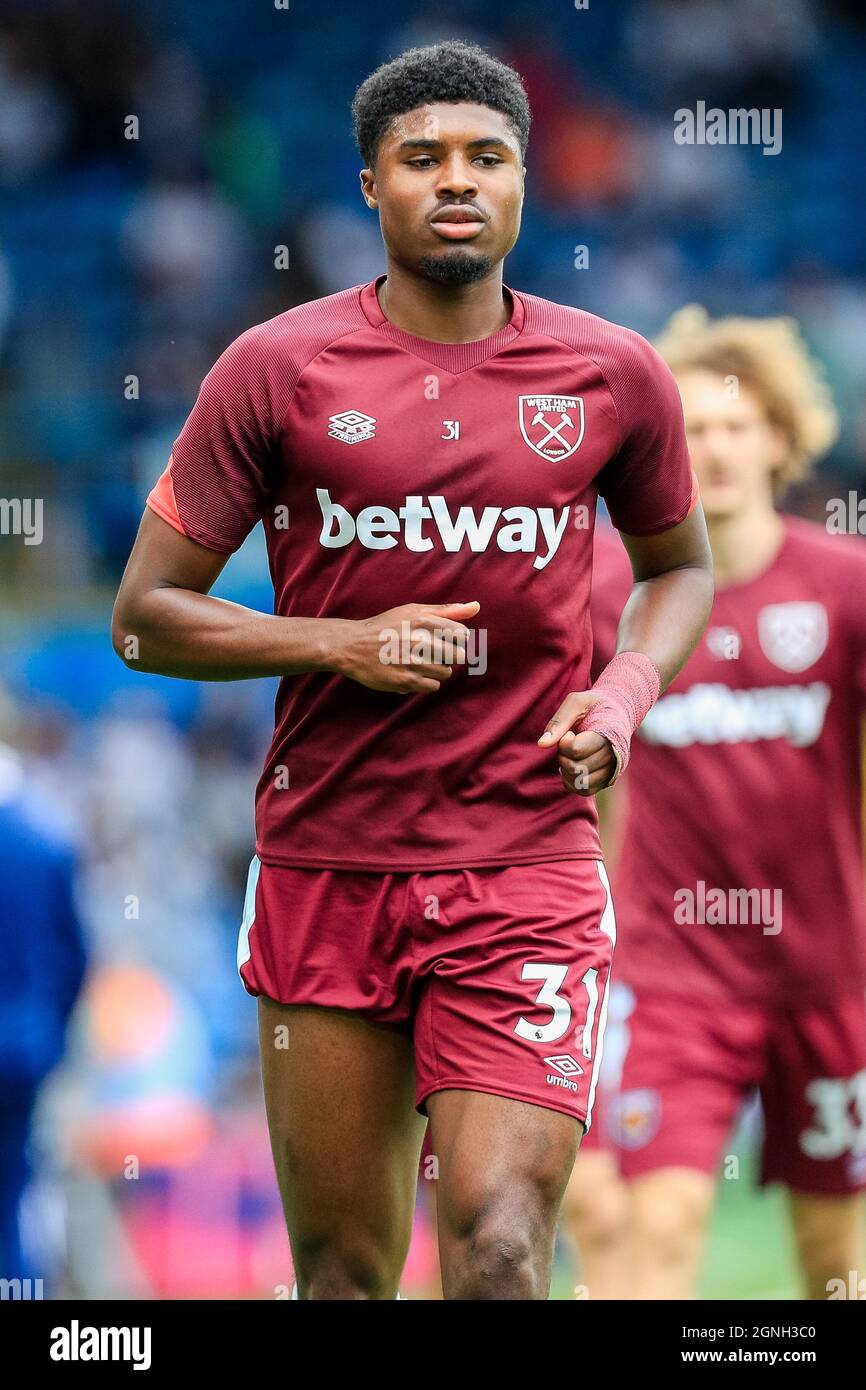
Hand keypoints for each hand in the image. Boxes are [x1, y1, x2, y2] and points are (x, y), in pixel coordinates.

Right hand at [330, 601, 480, 694]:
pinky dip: (426, 683)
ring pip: (446, 672)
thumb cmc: (386, 627)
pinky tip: (412, 673)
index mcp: (424, 621)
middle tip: (428, 652)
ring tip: (417, 662)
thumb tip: (476, 607)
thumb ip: (446, 610)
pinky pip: (433, 686)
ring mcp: (413, 662)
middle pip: (457, 655)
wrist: (354, 646)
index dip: (454, 639)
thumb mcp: (413, 611)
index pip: (461, 634)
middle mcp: (420, 641)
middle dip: (447, 655)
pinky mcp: (405, 681)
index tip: (440, 639)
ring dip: (436, 669)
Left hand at [537, 691, 618, 795]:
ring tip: (570, 755)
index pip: (577, 750)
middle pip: (576, 768)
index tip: (569, 732)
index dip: (564, 742)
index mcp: (609, 733)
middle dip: (563, 755)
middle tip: (567, 743)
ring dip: (566, 770)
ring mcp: (612, 770)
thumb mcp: (576, 702)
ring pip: (580, 782)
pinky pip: (584, 790)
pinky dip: (571, 782)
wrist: (617, 713)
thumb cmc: (594, 705)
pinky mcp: (607, 780)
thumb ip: (559, 721)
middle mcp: (614, 755)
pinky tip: (569, 767)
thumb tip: (542, 744)